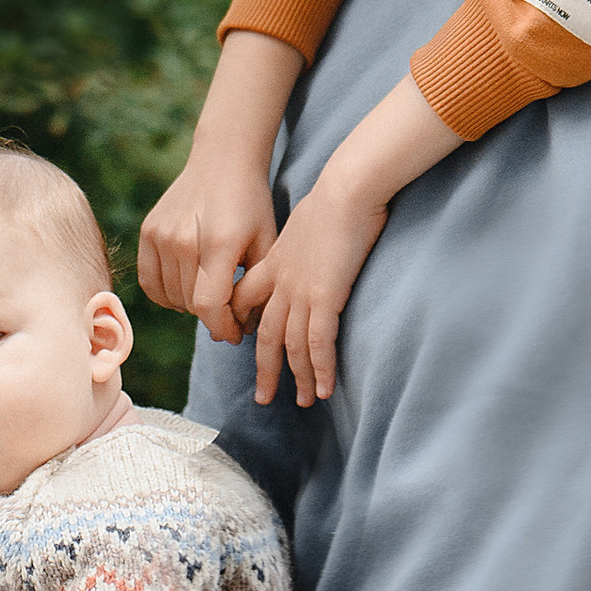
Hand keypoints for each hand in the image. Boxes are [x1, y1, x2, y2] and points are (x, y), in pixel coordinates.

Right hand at [139, 147, 276, 341]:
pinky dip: (166, 295)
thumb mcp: (267, 243)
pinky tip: (186, 289)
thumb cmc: (252, 204)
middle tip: (230, 315)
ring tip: (211, 296)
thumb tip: (241, 328)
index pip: (209, 305)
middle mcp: (183, 239)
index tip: (235, 334)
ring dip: (191, 306)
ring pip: (171, 296)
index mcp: (219, 243)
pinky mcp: (148, 231)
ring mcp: (161, 234)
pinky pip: (150, 282)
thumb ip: (256, 288)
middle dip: (213, 318)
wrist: (223, 160)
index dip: (222, 328)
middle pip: (190, 303)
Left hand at [232, 170, 388, 406]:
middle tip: (264, 396)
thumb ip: (304, 243)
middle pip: (264, 335)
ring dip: (298, 377)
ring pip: (291, 346)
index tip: (246, 344)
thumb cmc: (336, 198)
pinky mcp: (324, 297)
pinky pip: (318, 344)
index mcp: (273, 263)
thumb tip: (315, 246)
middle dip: (265, 369)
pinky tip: (324, 390)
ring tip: (304, 402)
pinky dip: (320, 370)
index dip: (244, 325)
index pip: (247, 300)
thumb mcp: (307, 222)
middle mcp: (281, 282)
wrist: (346, 188)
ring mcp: (300, 292)